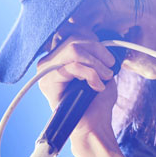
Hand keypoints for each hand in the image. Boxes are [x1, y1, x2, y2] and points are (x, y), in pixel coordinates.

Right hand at [37, 27, 118, 156]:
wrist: (95, 125)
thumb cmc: (98, 100)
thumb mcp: (102, 69)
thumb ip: (96, 51)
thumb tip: (100, 36)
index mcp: (61, 56)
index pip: (72, 31)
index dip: (93, 39)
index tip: (107, 56)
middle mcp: (49, 61)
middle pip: (74, 38)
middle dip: (98, 51)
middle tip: (109, 69)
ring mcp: (46, 71)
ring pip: (73, 49)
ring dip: (96, 64)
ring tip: (105, 77)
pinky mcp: (47, 82)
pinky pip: (72, 66)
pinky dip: (90, 74)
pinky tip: (97, 86)